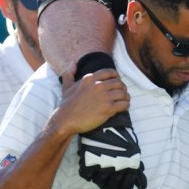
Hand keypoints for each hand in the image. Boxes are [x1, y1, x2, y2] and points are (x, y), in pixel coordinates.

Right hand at [73, 52, 146, 188]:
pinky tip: (120, 116)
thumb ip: (68, 74)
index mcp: (89, 77)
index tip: (115, 92)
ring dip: (126, 102)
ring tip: (120, 111)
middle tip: (118, 103)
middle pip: (121, 83)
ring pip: (125, 94)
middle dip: (122, 92)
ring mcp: (104, 95)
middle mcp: (98, 83)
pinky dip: (125, 109)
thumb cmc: (65, 110)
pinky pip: (125, 105)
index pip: (111, 73)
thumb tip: (70, 63)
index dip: (116, 83)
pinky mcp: (109, 107)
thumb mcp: (65, 88)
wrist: (62, 125)